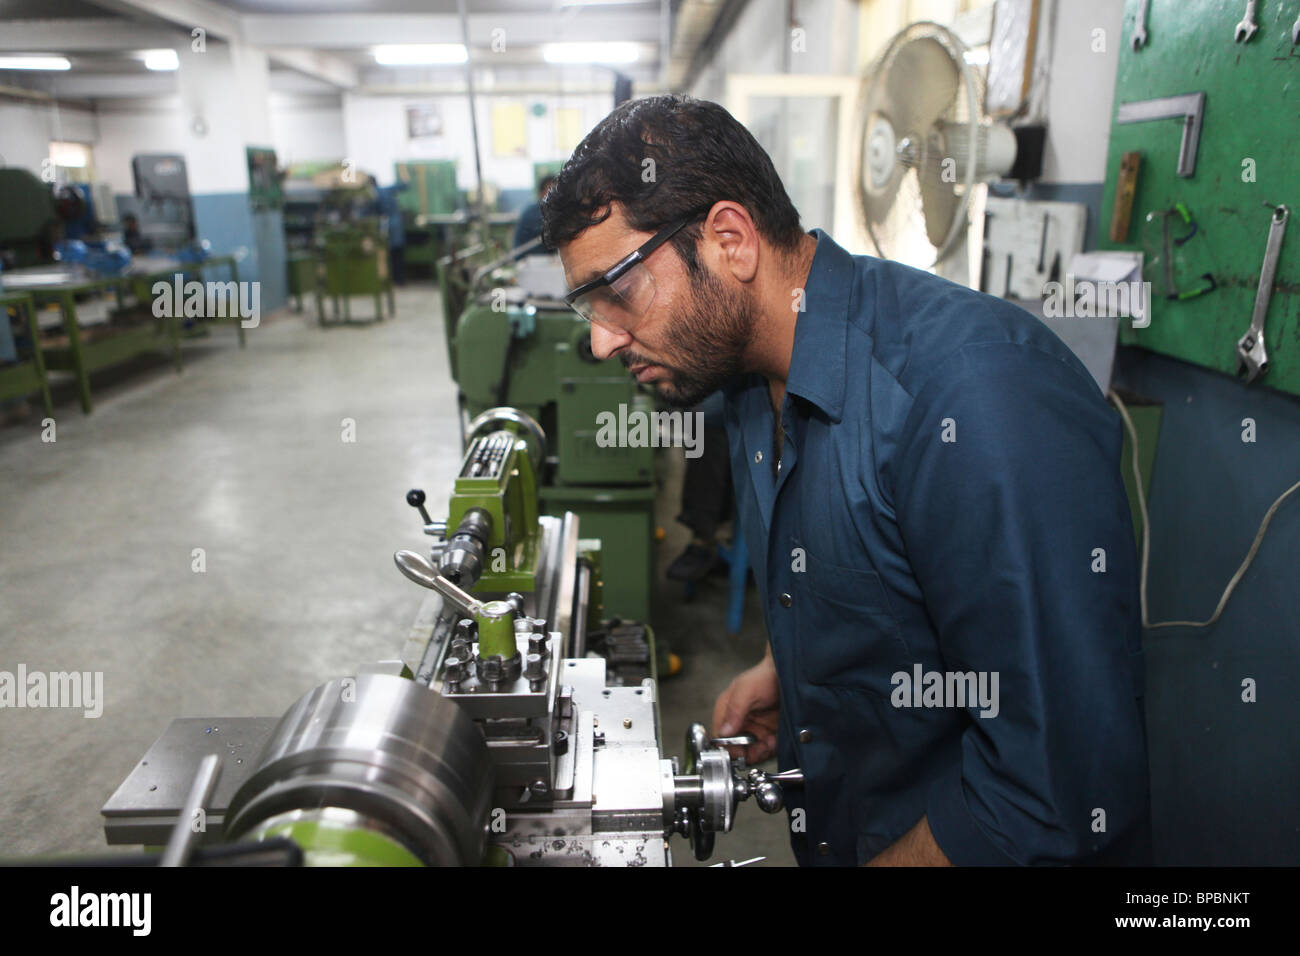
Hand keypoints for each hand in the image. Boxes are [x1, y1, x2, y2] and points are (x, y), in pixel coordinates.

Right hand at [712, 648, 780, 764]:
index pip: (720, 736)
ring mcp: (755, 727)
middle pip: (736, 747)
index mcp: (727, 709)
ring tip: (769, 742)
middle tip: (758, 748)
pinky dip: (771, 749)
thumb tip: (724, 732)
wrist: (792, 673)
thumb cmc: (766, 675)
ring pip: (752, 752)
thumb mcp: (747, 690)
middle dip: (747, 751)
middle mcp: (739, 721)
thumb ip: (735, 710)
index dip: (728, 746)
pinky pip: (766, 749)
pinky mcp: (769, 732)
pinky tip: (775, 740)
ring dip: (760, 751)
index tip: (740, 750)